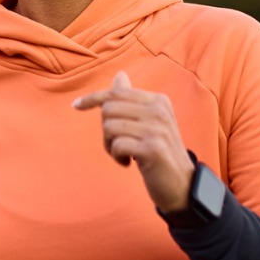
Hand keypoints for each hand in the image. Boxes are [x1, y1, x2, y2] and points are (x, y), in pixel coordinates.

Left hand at [72, 71, 195, 212]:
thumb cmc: (159, 152)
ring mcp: (157, 129)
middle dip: (105, 130)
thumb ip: (132, 100)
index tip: (76, 106)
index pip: (116, 93)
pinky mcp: (153, 149)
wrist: (183, 184)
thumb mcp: (149, 122)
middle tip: (117, 145)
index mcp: (158, 100)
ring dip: (110, 145)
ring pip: (109, 127)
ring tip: (124, 154)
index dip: (92, 98)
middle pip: (109, 109)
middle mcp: (159, 111)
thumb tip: (120, 74)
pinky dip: (116, 156)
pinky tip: (128, 163)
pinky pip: (117, 145)